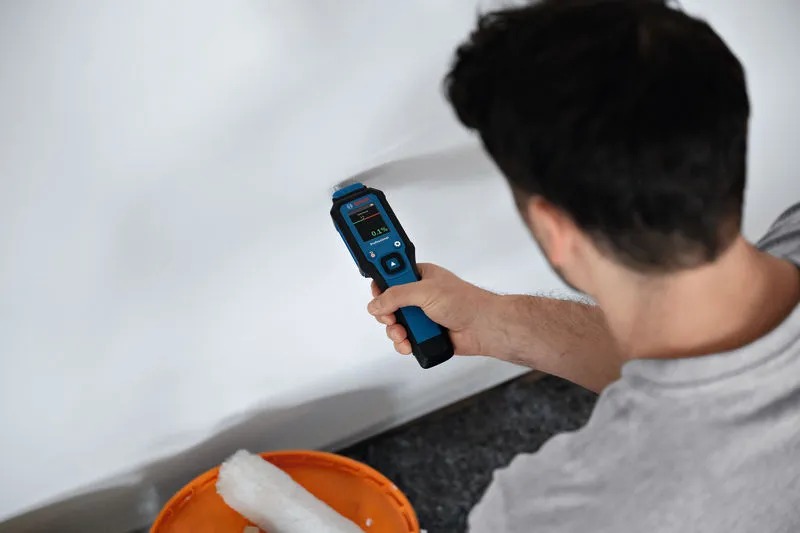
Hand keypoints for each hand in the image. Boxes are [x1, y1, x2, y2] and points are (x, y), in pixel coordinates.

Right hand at [366, 263, 495, 355]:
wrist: (483, 328)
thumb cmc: (465, 302)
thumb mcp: (425, 291)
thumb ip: (396, 295)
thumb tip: (376, 303)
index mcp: (419, 276)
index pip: (390, 276)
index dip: (381, 285)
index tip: (376, 294)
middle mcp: (418, 294)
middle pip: (387, 303)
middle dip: (386, 313)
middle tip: (391, 317)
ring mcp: (420, 315)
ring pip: (394, 324)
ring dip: (395, 331)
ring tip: (403, 334)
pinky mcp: (423, 333)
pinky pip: (403, 339)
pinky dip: (403, 343)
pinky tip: (409, 344)